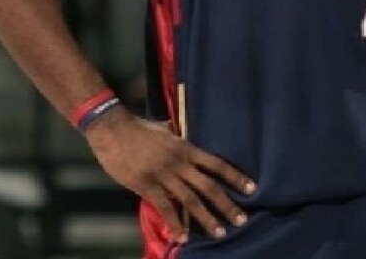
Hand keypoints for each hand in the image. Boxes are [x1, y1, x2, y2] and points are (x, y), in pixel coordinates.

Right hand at [85, 107, 254, 241]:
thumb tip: (186, 137)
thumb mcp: (166, 130)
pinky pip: (165, 208)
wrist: (113, 130)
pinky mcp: (146, 186)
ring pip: (191, 200)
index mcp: (186, 148)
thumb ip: (179, 139)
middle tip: (242, 220)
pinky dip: (176, 224)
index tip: (252, 188)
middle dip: (227, 204)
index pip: (217, 164)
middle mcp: (180, 162)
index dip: (236, 176)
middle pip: (209, 186)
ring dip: (207, 218)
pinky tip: (183, 237)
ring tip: (220, 233)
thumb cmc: (140, 128)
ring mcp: (163, 175)